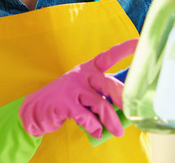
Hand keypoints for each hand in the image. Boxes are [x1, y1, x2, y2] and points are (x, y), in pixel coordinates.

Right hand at [18, 38, 137, 138]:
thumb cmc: (66, 99)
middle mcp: (81, 75)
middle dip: (123, 98)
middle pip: (108, 83)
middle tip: (133, 111)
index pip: (109, 56)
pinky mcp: (65, 103)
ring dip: (111, 120)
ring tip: (118, 132)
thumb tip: (127, 105)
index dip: (124, 49)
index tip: (139, 42)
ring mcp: (72, 88)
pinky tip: (96, 132)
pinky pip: (86, 116)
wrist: (35, 109)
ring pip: (100, 104)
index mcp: (88, 69)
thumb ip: (101, 92)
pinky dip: (94, 127)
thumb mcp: (83, 89)